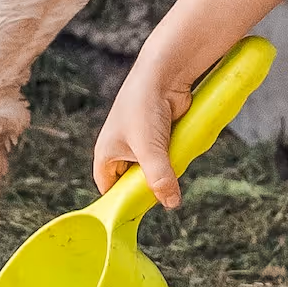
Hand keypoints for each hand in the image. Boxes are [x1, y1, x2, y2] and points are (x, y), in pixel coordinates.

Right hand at [94, 60, 195, 208]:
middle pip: (134, 182)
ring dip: (164, 171)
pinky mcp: (161, 135)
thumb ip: (159, 178)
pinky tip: (181, 154)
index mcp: (107, 153)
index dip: (120, 202)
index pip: (108, 188)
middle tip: (163, 194)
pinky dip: (174, 158)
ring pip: (153, 170)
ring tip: (172, 168)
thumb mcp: (149, 149)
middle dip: (148, 187)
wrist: (164, 73)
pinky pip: (167, 156)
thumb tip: (171, 203)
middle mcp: (122, 149)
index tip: (137, 213)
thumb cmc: (144, 106)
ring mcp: (142, 142)